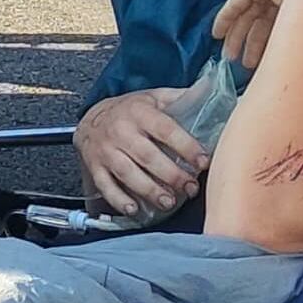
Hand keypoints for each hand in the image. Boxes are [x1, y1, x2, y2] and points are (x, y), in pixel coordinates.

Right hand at [73, 89, 208, 216]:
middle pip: (148, 156)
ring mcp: (106, 151)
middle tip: (191, 188)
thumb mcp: (154, 97)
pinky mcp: (96, 168)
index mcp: (140, 112)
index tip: (203, 162)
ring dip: (150, 191)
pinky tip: (135, 209)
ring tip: (169, 202)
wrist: (91, 119)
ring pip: (128, 174)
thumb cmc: (130, 110)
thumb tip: (211, 92)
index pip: (166, 129)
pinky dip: (119, 200)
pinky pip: (106, 187)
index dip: (186, 146)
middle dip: (172, 176)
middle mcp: (121, 131)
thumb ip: (180, 98)